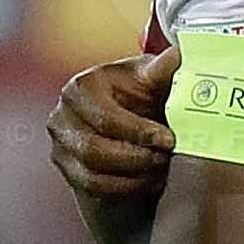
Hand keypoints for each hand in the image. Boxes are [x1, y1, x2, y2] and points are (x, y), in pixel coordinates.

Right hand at [51, 49, 175, 203]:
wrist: (129, 122)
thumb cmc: (140, 96)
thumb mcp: (151, 80)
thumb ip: (163, 70)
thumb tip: (181, 54)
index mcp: (82, 87)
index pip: (105, 117)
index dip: (139, 132)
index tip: (169, 140)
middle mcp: (62, 116)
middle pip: (95, 150)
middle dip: (137, 158)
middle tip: (166, 158)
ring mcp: (62, 145)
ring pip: (94, 174)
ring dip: (135, 176)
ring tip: (161, 168)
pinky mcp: (68, 170)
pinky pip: (96, 189)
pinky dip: (127, 188)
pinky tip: (150, 180)